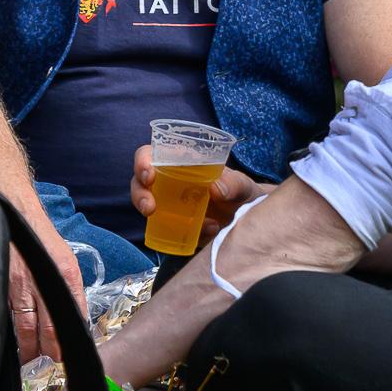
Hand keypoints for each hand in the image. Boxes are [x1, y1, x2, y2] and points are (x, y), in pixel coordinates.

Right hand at [10, 210, 88, 364]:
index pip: (68, 319)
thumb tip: (76, 321)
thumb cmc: (42, 238)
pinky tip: (10, 342)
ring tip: (29, 360)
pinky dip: (7, 331)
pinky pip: (4, 315)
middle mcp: (41, 282)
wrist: (15, 211)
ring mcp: (17, 285)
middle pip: (44, 330)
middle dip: (46, 351)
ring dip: (26, 348)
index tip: (64, 357)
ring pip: (22, 328)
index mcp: (65, 275)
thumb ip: (72, 291)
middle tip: (46, 364)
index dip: (66, 344)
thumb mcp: (66, 262)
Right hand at [131, 144, 264, 242]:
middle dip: (140, 195)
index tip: (149, 174)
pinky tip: (208, 231)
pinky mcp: (176, 228)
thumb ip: (234, 184)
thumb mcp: (243, 186)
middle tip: (150, 208)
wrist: (252, 222)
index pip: (153, 155)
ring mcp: (170, 207)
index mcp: (181, 163)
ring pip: (148, 208)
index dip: (143, 161)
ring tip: (182, 226)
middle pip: (141, 183)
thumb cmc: (242, 194)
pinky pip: (168, 232)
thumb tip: (215, 189)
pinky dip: (183, 235)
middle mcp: (170, 183)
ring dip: (157, 221)